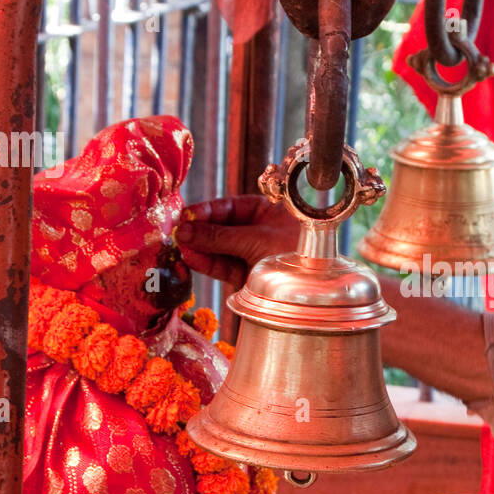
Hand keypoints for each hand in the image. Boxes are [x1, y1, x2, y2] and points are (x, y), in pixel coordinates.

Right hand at [175, 196, 301, 287]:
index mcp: (267, 211)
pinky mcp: (248, 276)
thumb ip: (219, 236)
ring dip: (201, 248)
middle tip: (176, 233)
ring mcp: (252, 253)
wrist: (317, 287)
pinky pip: (224, 266)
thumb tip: (184, 230)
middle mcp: (259, 230)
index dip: (206, 211)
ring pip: (221, 249)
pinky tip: (192, 258)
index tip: (185, 216)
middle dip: (200, 231)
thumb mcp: (256, 240)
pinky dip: (208, 263)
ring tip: (180, 246)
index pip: (230, 207)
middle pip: (222, 228)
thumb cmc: (296, 252)